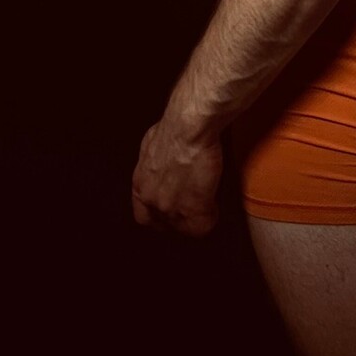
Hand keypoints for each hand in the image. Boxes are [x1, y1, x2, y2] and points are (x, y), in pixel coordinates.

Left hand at [131, 120, 222, 236]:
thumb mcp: (153, 145)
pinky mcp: (193, 210)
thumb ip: (153, 165)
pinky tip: (215, 205)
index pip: (143, 215)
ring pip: (183, 228)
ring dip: (195, 218)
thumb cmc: (174, 127)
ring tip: (206, 205)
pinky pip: (203, 226)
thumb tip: (162, 167)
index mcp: (140, 185)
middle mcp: (151, 201)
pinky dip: (211, 216)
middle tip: (191, 208)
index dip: (159, 214)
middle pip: (163, 225)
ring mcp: (171, 208)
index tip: (171, 208)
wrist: (189, 129)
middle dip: (177, 219)